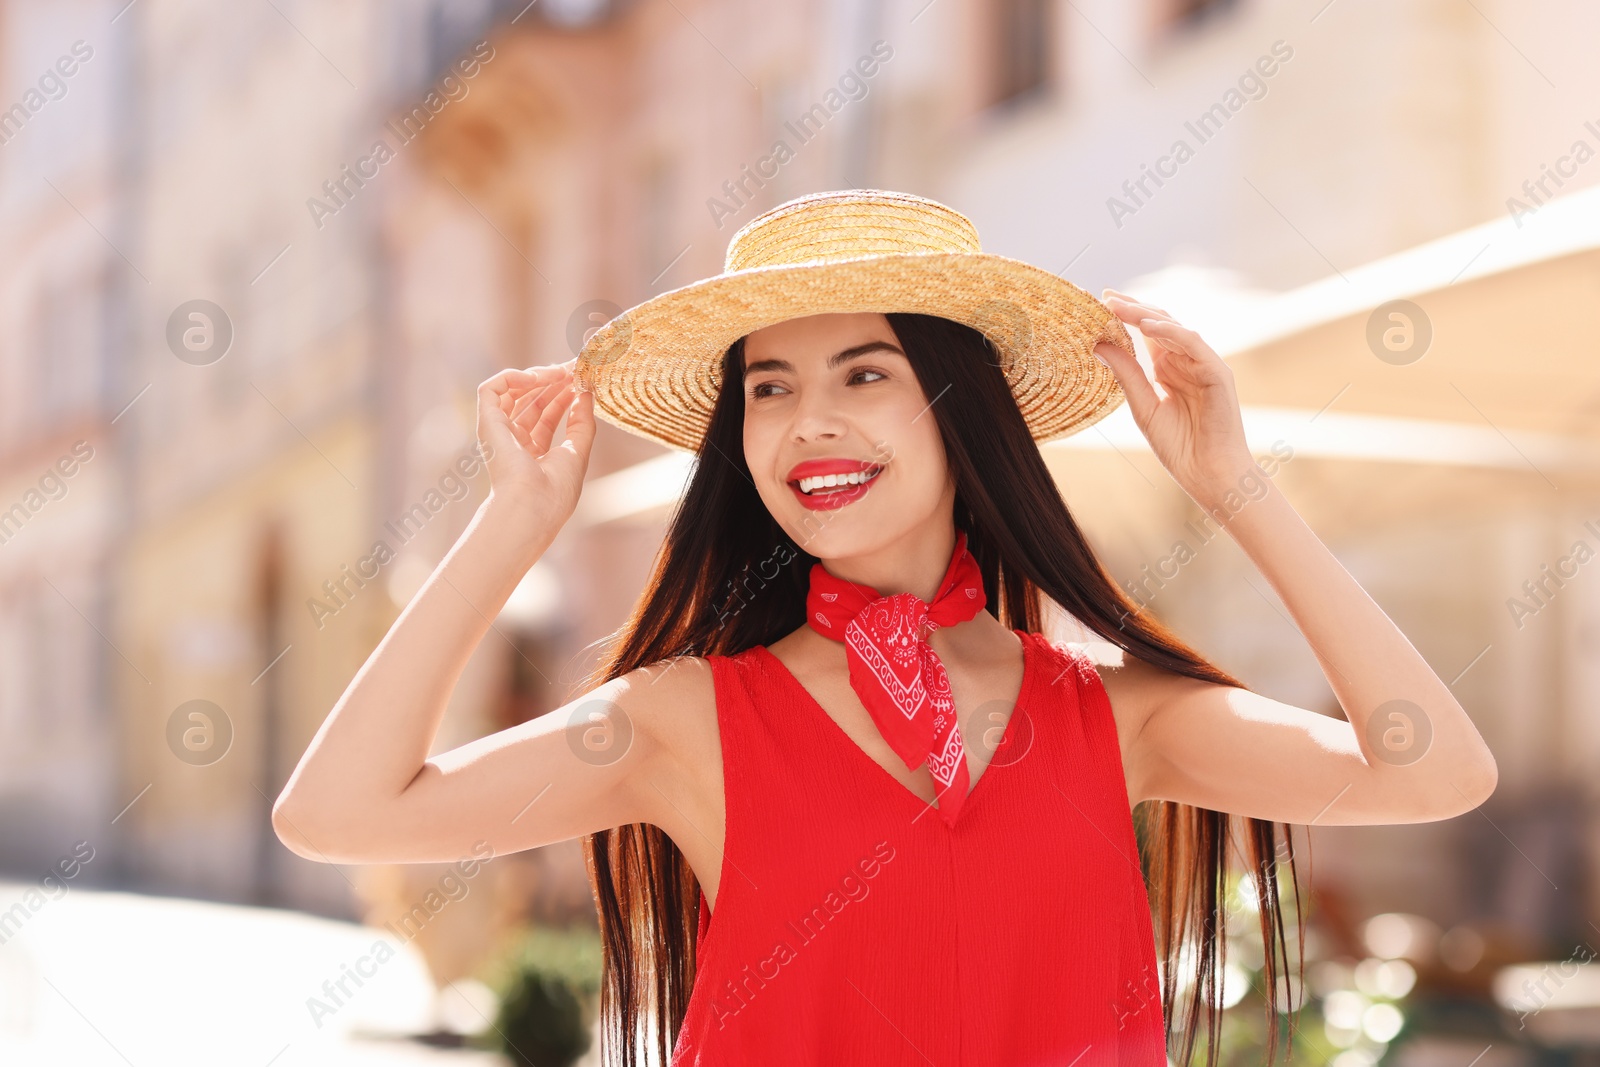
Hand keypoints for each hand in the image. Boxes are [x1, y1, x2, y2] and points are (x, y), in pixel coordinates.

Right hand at [475, 357, 595, 527]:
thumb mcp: (578, 452)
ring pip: (513, 391)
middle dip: (554, 382)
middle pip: (531, 401)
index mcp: (533, 453)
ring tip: (562, 372)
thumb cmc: (555, 490)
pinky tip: (538, 377)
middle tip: (575, 368)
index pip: (546, 416)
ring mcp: (499, 432)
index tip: (582, 380)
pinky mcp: (487, 422)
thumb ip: (582, 422)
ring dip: (539, 376)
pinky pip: (492, 389)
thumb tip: (587, 394)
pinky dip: (512, 376)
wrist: (532, 504)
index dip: (564, 396)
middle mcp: (513, 441)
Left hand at [1096, 288, 1255, 508]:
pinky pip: (1194, 344)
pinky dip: (1172, 332)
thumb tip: (1097, 344)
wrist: (1208, 473)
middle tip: (1106, 296)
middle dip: (1133, 308)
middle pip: (1159, 325)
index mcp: (1168, 368)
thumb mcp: (1142, 406)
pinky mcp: (1217, 373)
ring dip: (1147, 315)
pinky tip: (1148, 326)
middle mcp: (1185, 362)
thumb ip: (1125, 374)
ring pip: (1175, 328)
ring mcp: (1203, 365)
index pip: (1146, 334)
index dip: (1125, 317)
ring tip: (1120, 305)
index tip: (1099, 303)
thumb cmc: (1179, 446)